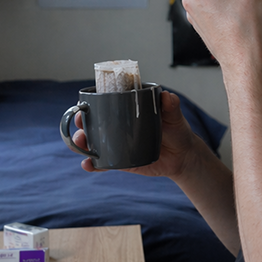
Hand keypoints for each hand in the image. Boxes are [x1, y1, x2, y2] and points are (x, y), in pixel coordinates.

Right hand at [72, 91, 204, 177]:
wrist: (182, 156)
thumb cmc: (177, 131)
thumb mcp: (174, 117)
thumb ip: (171, 106)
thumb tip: (166, 96)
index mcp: (126, 110)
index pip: (103, 103)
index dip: (89, 103)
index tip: (82, 104)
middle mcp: (117, 126)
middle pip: (91, 122)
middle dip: (79, 123)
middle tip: (79, 124)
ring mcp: (116, 144)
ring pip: (92, 143)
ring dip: (81, 144)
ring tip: (82, 145)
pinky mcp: (119, 161)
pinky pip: (101, 163)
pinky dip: (92, 165)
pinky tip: (89, 165)